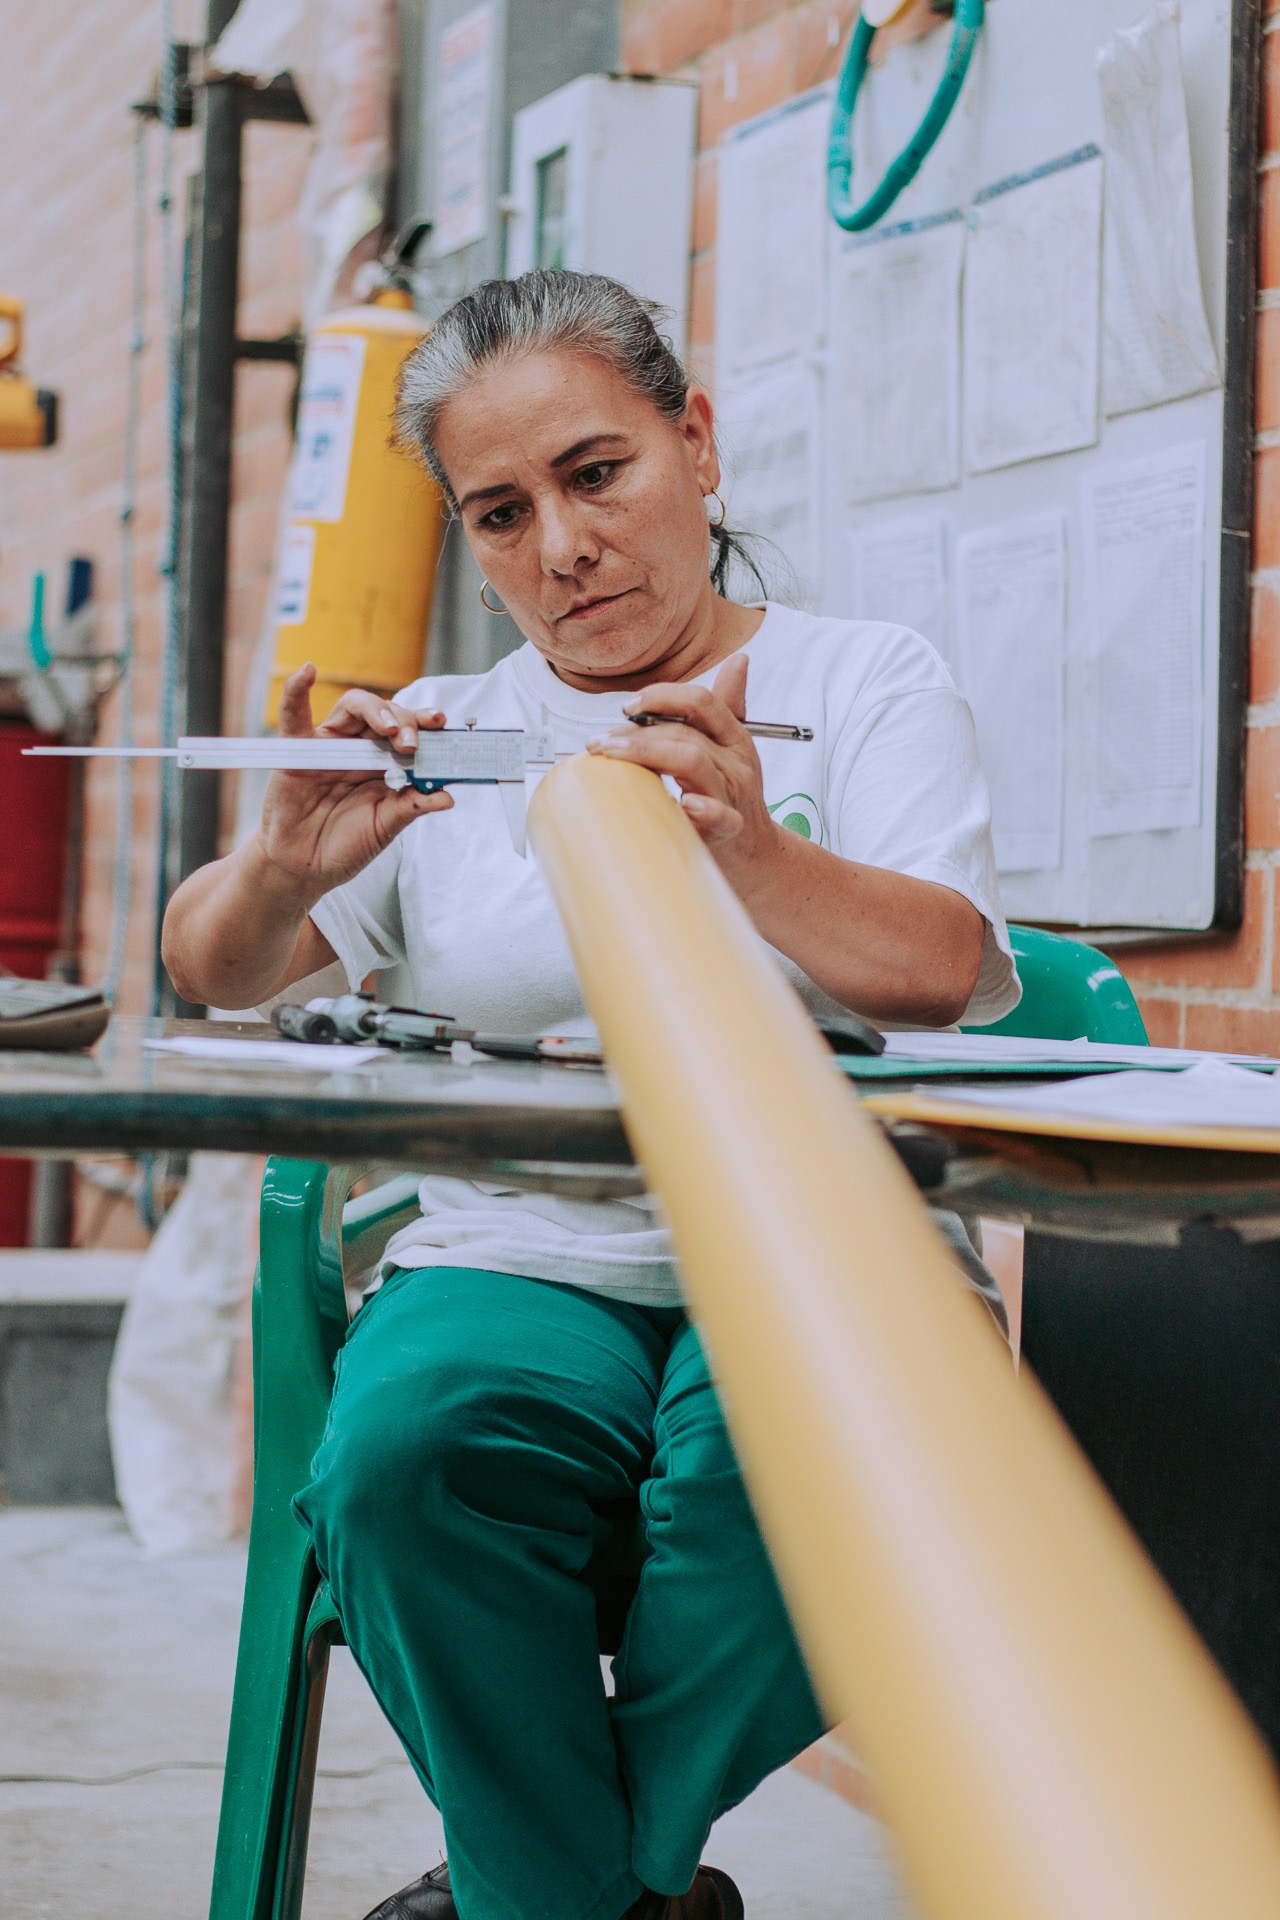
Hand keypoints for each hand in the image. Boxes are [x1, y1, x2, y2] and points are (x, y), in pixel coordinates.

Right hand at [256, 664, 452, 902]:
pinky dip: (297, 690)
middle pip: (387, 714)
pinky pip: (294, 714)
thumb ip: (411, 808)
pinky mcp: (297, 750)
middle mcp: (360, 748)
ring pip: (354, 706)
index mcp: (386, 763)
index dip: (426, 725)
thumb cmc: (346, 844)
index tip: (443, 725)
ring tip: (390, 727)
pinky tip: (307, 672)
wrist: (305, 868)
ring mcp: (330, 745)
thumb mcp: (385, 828)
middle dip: (405, 722)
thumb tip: (447, 797)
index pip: (410, 732)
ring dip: (376, 709)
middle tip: (412, 744)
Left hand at [586, 654, 783, 898]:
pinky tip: (685, 804)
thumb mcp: (734, 747)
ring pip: (694, 763)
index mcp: (734, 737)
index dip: (661, 696)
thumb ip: (728, 705)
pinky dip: (704, 810)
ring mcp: (733, 795)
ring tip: (612, 756)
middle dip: (637, 733)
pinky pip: (721, 817)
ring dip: (648, 755)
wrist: (757, 854)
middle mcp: (735, 761)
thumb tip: (738, 660)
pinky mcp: (730, 829)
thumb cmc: (734, 797)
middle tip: (600, 742)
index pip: (700, 701)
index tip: (627, 708)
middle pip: (686, 733)